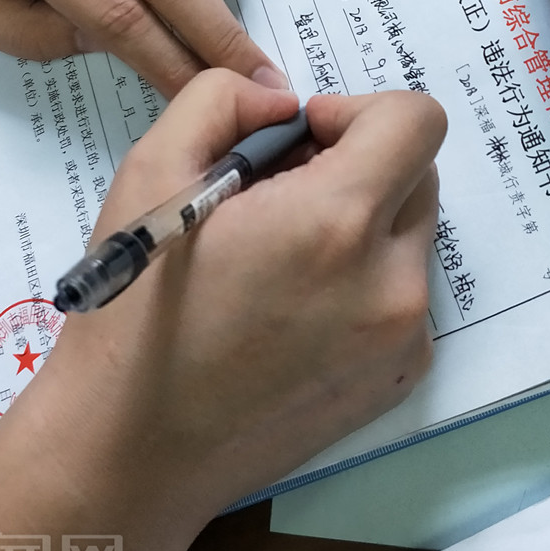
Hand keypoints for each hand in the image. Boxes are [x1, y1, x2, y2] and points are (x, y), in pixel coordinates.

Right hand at [41, 70, 445, 530]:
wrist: (130, 451)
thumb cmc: (132, 310)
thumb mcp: (151, 170)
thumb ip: (224, 99)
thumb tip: (284, 105)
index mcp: (336, 223)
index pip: (415, 119)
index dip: (356, 110)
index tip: (299, 140)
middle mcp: (391, 283)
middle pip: (419, 174)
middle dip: (357, 164)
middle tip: (275, 195)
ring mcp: (403, 340)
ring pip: (410, 236)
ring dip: (360, 223)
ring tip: (276, 259)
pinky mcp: (398, 381)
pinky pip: (402, 295)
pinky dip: (362, 281)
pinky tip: (289, 312)